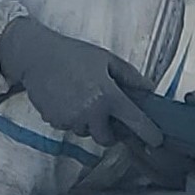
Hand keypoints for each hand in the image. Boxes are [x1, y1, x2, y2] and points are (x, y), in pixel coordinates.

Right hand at [0, 17, 166, 148]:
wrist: (37, 57)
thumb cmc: (74, 55)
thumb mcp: (108, 59)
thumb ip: (131, 77)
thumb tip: (149, 90)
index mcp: (108, 95)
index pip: (134, 120)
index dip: (148, 132)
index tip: (157, 140)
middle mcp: (90, 112)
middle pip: (107, 138)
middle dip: (111, 133)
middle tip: (109, 117)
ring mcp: (71, 119)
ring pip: (86, 132)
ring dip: (89, 123)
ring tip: (83, 98)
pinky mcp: (55, 121)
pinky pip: (70, 126)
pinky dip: (72, 118)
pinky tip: (68, 99)